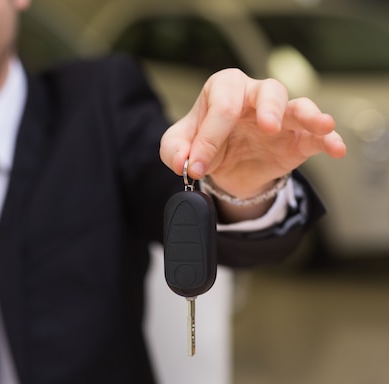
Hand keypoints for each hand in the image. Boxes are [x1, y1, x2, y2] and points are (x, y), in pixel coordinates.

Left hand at [159, 68, 346, 199]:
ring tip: (319, 124)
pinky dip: (328, 140)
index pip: (221, 107)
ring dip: (309, 115)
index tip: (196, 167)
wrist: (225, 167)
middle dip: (268, 109)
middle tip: (267, 127)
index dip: (208, 139)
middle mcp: (255, 96)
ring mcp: (280, 117)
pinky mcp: (297, 139)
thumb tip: (184, 161)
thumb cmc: (203, 144)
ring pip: (298, 106)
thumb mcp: (179, 146)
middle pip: (268, 91)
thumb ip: (173, 150)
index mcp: (223, 90)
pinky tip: (336, 148)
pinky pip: (316, 135)